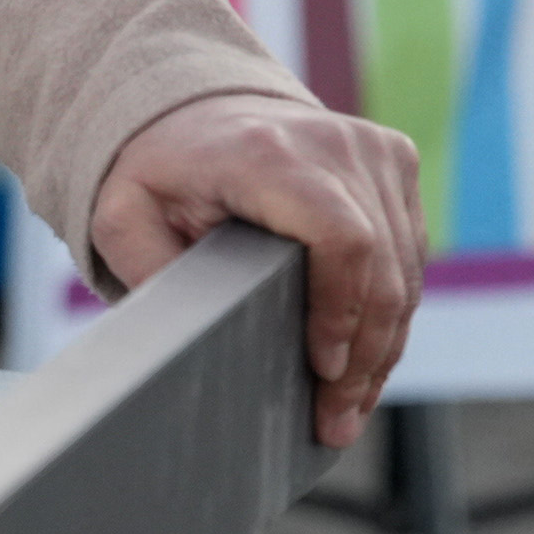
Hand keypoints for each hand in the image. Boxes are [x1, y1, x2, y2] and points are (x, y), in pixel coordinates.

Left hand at [91, 81, 425, 448]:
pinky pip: (410, 251)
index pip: (342, 239)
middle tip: (335, 422)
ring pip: (405, 267)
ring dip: (383, 346)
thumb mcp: (123, 219)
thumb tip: (190, 339)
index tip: (322, 371)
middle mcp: (334, 144)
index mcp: (267, 155)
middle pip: (381, 265)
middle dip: (364, 356)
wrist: (194, 111)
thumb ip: (150, 272)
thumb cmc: (158, 173)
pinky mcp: (394, 162)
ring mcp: (373, 150)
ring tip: (349, 410)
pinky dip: (392, 313)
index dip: (343, 312)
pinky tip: (365, 365)